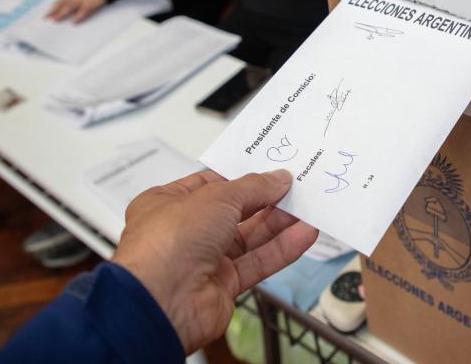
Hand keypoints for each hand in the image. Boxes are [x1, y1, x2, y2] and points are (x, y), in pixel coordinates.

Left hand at [45, 0, 105, 22]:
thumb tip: (69, 8)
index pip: (61, 1)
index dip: (53, 7)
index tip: (46, 13)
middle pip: (63, 4)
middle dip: (54, 11)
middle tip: (46, 18)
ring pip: (70, 6)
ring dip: (62, 13)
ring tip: (55, 20)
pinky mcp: (91, 3)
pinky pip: (84, 10)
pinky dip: (79, 16)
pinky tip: (74, 22)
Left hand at [112, 169, 317, 353]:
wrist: (162, 302)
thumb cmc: (171, 241)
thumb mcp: (216, 197)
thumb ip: (253, 187)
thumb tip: (278, 179)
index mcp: (169, 203)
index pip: (211, 183)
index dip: (242, 175)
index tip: (272, 169)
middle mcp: (186, 231)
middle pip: (236, 211)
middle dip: (267, 199)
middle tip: (298, 186)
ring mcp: (205, 259)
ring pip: (251, 237)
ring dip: (280, 223)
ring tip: (308, 207)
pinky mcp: (224, 285)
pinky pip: (258, 262)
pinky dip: (282, 249)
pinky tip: (305, 234)